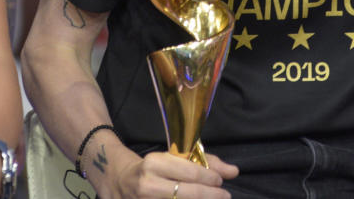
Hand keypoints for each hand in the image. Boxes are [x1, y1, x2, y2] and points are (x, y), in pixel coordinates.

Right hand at [101, 147, 237, 198]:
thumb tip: (234, 171)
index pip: (189, 173)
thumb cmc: (154, 168)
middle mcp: (148, 184)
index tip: (220, 182)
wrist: (120, 182)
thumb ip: (205, 162)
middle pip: (187, 194)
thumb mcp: (174, 158)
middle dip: (211, 196)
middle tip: (223, 196)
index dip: (209, 179)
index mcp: (154, 163)